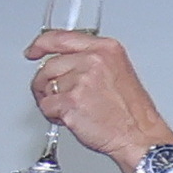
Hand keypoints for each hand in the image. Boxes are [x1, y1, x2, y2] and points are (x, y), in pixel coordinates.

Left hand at [23, 30, 172, 172]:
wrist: (138, 134)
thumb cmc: (130, 111)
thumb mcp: (116, 70)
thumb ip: (90, 60)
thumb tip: (64, 62)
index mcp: (105, 48)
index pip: (61, 38)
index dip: (41, 44)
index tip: (33, 51)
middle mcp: (93, 60)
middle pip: (49, 65)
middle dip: (47, 84)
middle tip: (61, 98)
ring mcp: (81, 80)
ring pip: (45, 87)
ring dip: (53, 101)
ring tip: (75, 109)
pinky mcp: (71, 101)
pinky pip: (46, 106)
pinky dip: (53, 115)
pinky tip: (72, 118)